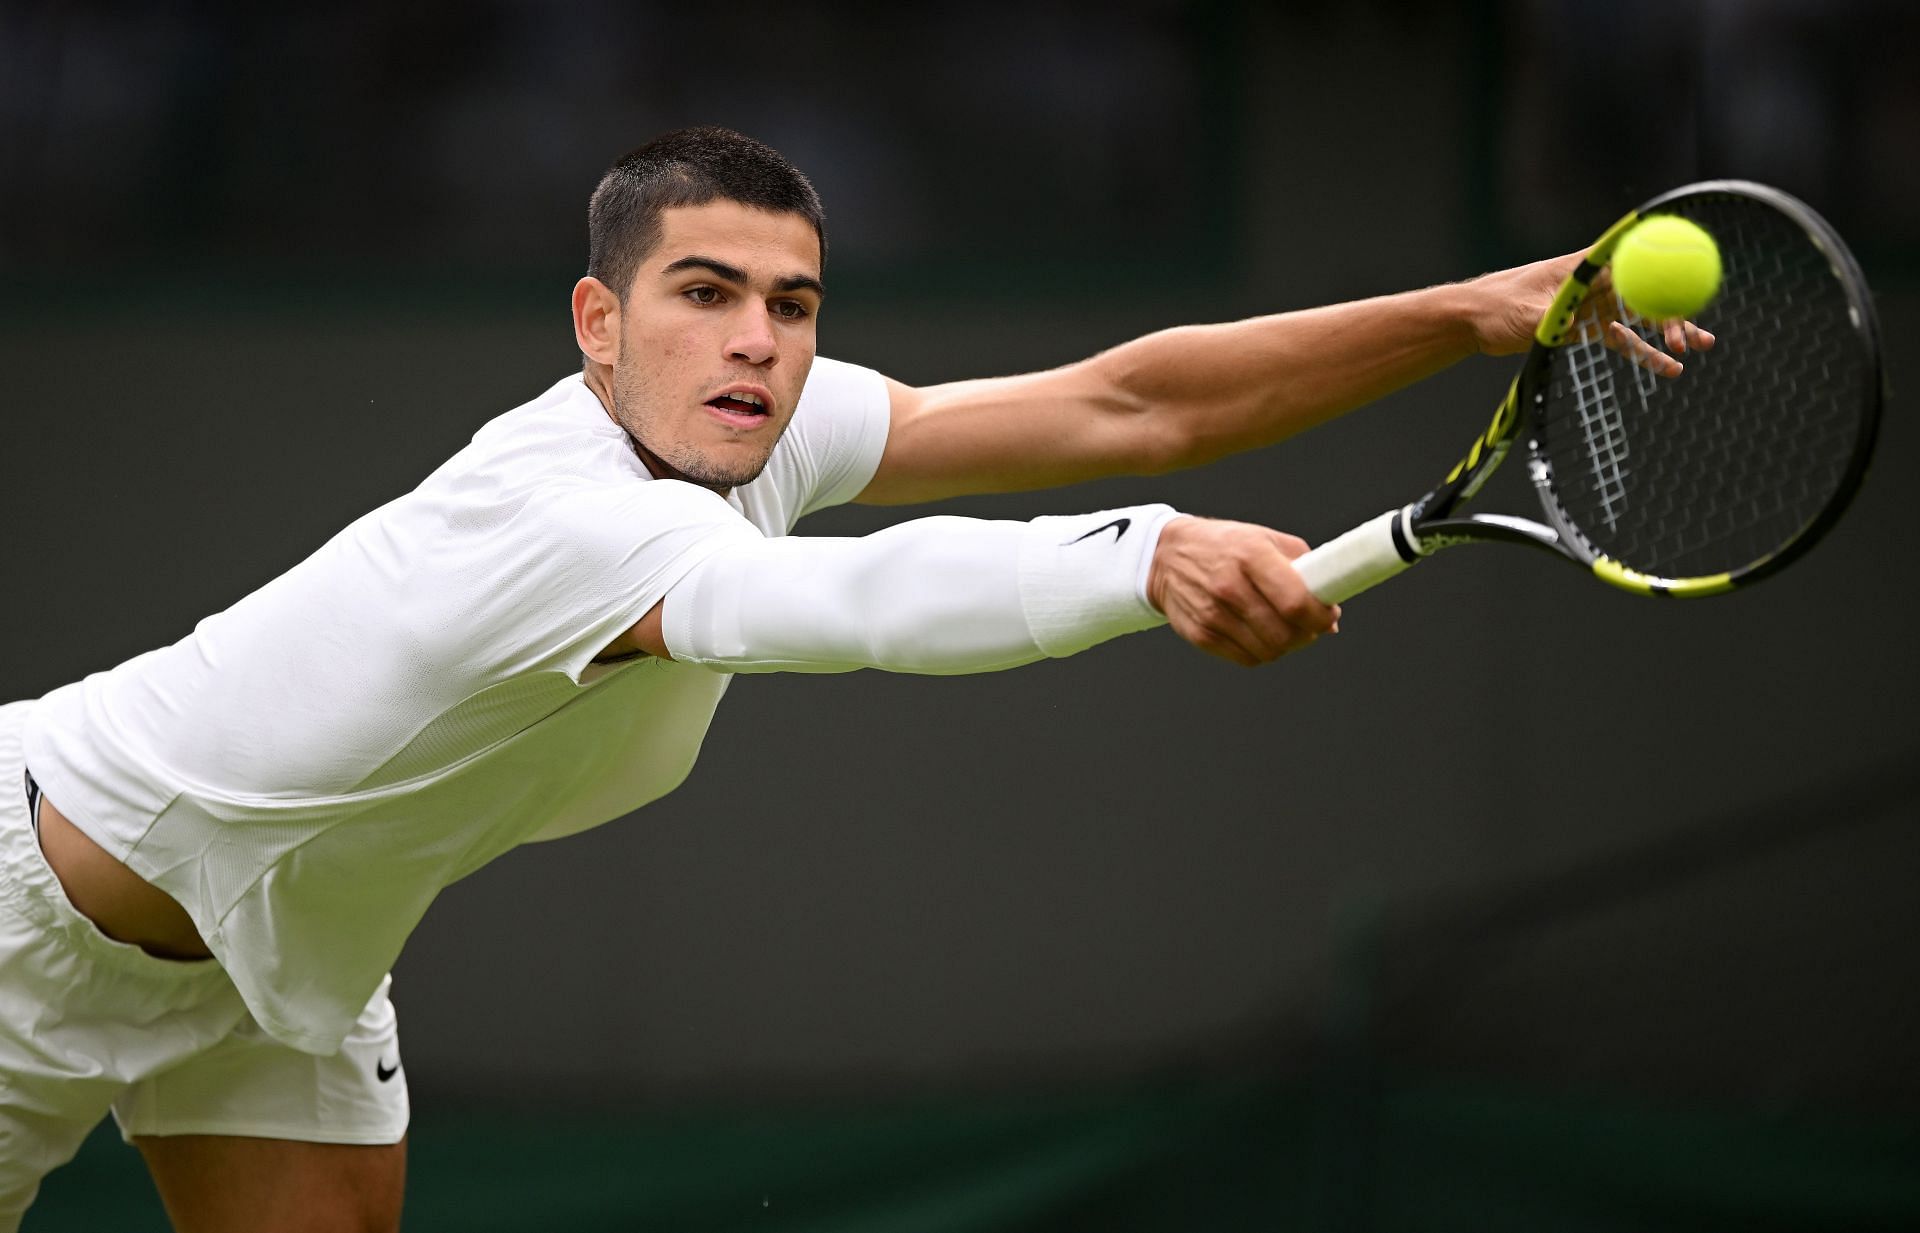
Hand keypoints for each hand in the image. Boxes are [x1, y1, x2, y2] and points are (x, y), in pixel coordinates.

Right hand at [1145, 516, 1338, 665]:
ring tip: (1283, 629)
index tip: (1328, 616)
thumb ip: (1303, 567)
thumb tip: (1329, 612)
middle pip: (1285, 634)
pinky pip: (1246, 659)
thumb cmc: (1224, 546)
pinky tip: (1259, 634)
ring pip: (1268, 651)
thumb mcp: (1264, 539)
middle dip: (1306, 634)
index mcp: (1251, 555)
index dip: (1320, 616)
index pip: (1295, 602)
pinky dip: (1261, 652)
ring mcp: (1212, 613)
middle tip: (1309, 625)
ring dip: (1285, 645)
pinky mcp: (1200, 634)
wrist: (1166, 557)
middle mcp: (1229, 586)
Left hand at [1464, 255, 1715, 376]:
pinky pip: (1624, 340)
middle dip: (1674, 310)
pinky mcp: (1587, 327)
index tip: (1693, 269)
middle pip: (1648, 289)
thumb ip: (1559, 315)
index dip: (1664, 262)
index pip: (1633, 257)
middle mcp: (1596, 282)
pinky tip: (1670, 368)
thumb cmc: (1497, 307)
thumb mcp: (1530, 312)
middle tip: (1691, 338)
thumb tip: (1580, 321)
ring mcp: (1594, 304)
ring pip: (1642, 315)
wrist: (1474, 321)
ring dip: (1670, 330)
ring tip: (1702, 346)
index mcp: (1584, 266)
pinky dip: (1646, 353)